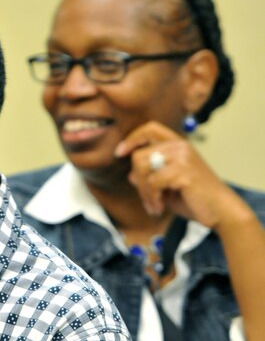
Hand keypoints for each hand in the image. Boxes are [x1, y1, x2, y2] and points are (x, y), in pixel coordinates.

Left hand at [115, 120, 251, 231]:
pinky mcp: (183, 171)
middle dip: (138, 181)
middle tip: (146, 200)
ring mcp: (182, 157)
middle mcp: (180, 146)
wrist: (221, 211)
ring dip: (144, 192)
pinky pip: (152, 182)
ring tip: (153, 206)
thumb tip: (131, 175)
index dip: (132, 138)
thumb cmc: (194, 198)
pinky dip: (151, 199)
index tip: (120, 153)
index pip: (150, 129)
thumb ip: (150, 177)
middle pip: (139, 156)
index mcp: (178, 145)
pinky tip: (159, 208)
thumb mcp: (167, 186)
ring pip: (142, 169)